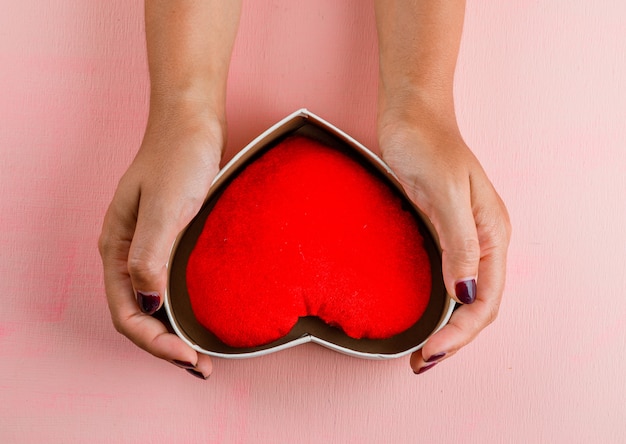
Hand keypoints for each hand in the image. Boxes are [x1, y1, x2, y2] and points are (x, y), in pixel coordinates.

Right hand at [99, 103, 222, 378]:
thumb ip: (151, 256)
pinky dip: (183, 308)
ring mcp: (148, 246)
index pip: (129, 313)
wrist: (192, 121)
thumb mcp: (165, 207)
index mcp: (117, 249)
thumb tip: (149, 304)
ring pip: (154, 302)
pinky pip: (169, 284)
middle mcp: (128, 253)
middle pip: (139, 314)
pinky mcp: (169, 238)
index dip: (156, 342)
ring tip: (202, 352)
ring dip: (174, 332)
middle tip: (201, 366)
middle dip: (165, 346)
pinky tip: (204, 315)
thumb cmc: (178, 157)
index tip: (191, 357)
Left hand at [378, 117, 510, 374]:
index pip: (486, 300)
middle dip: (454, 340)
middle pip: (477, 306)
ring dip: (447, 329)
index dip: (460, 333)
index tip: (430, 352)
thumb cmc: (428, 145)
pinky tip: (423, 318)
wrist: (411, 116)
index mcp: (492, 234)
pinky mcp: (439, 233)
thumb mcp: (445, 192)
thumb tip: (467, 294)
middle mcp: (482, 242)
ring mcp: (461, 239)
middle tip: (421, 363)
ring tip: (424, 354)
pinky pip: (445, 280)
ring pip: (462, 298)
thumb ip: (459, 242)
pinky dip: (437, 307)